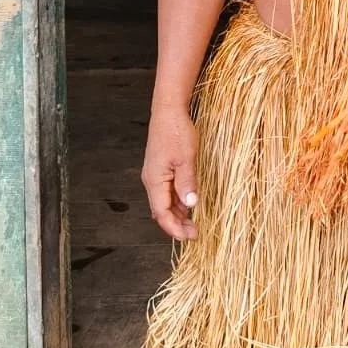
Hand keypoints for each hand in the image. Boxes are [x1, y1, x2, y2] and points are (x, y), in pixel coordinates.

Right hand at [142, 105, 198, 240]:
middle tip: (196, 232)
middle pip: (161, 211)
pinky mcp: (161, 170)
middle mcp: (151, 181)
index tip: (191, 236)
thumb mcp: (186, 158)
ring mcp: (155, 176)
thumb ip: (187, 182)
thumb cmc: (176, 131)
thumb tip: (191, 205)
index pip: (162, 214)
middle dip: (177, 225)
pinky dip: (178, 201)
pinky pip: (168, 192)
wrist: (168, 111)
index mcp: (155, 181)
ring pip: (165, 203)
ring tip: (195, 222)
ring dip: (178, 214)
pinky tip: (190, 204)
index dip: (175, 229)